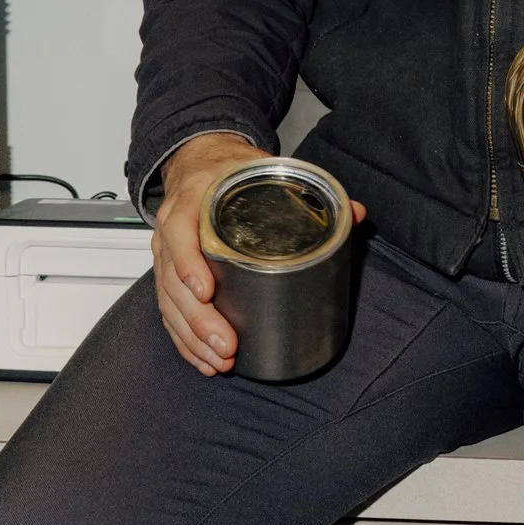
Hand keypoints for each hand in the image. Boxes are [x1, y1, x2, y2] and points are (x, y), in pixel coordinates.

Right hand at [151, 135, 367, 377]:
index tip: (206, 291)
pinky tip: (203, 359)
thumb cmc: (228, 171)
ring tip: (220, 359)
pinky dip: (184, 340)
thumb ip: (308, 193)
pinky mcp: (170, 276)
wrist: (199, 164)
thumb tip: (355, 212)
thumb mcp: (261, 170)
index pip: (181, 232)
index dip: (188, 263)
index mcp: (193, 201)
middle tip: (226, 344)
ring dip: (193, 337)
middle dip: (199, 319)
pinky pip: (170, 312)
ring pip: (170, 304)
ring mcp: (168, 256)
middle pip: (174, 281)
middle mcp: (174, 230)